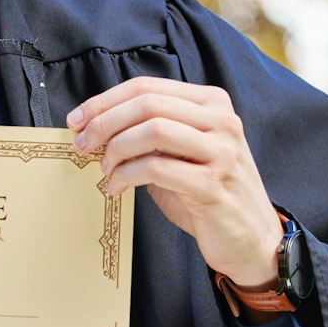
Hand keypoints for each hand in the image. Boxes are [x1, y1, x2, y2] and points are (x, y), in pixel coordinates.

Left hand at [67, 77, 282, 287]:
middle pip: (147, 103)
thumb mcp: (183, 153)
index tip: (76, 120)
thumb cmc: (209, 194)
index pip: (148, 86)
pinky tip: (116, 187)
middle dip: (104, 122)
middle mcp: (221, 121)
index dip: (105, 100)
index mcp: (212, 104)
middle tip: (82, 144)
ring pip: (152, 130)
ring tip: (105, 169)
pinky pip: (155, 168)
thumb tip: (97, 126)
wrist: (251, 240)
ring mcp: (221, 152)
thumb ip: (152, 132)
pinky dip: (126, 175)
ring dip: (116, 149)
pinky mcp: (212, 185)